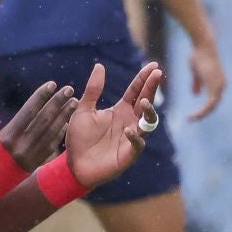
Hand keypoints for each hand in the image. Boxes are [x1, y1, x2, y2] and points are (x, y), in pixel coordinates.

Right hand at [0, 80, 75, 171]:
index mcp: (5, 140)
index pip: (28, 112)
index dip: (41, 96)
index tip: (52, 84)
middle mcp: (20, 150)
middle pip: (44, 122)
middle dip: (58, 104)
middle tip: (69, 89)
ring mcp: (27, 161)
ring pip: (50, 135)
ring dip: (63, 117)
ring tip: (73, 103)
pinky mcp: (29, 169)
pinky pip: (48, 149)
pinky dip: (58, 135)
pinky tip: (65, 124)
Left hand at [64, 62, 164, 188]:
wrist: (73, 165)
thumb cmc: (79, 139)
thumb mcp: (83, 110)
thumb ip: (93, 90)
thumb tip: (100, 66)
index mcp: (120, 110)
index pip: (136, 91)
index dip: (144, 78)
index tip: (153, 65)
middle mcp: (129, 122)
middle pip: (146, 102)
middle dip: (152, 88)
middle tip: (157, 74)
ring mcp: (131, 138)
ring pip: (148, 123)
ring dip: (149, 112)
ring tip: (144, 102)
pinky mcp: (127, 155)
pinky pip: (137, 145)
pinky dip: (135, 137)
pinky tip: (129, 130)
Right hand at [186, 43, 226, 121]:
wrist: (203, 46)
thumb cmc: (199, 55)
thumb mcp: (197, 73)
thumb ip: (197, 83)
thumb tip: (196, 95)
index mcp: (218, 82)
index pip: (213, 100)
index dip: (204, 108)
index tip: (194, 113)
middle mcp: (222, 85)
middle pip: (213, 105)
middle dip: (202, 113)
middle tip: (191, 119)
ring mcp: (219, 86)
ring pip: (212, 107)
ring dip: (201, 114)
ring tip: (190, 119)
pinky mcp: (215, 87)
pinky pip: (209, 104)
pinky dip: (201, 111)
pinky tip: (193, 115)